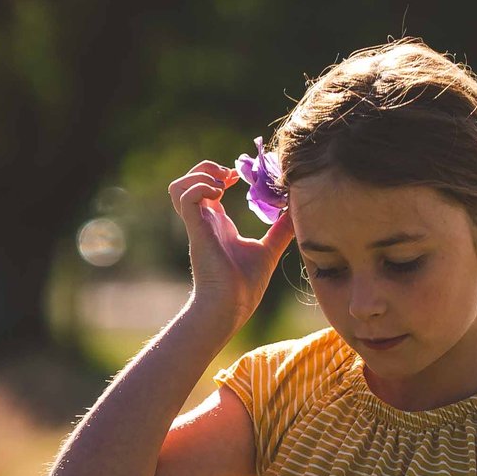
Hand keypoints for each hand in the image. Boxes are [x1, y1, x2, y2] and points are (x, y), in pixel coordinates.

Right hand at [171, 161, 287, 329]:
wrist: (232, 306)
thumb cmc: (245, 286)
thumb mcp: (268, 250)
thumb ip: (280, 231)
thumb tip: (297, 214)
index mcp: (217, 223)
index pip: (207, 189)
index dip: (219, 175)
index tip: (239, 177)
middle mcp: (204, 221)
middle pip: (188, 182)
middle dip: (206, 169)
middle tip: (230, 176)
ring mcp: (198, 224)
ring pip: (179, 187)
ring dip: (199, 177)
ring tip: (222, 186)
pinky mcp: (197, 230)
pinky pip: (186, 196)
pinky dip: (201, 188)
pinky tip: (220, 196)